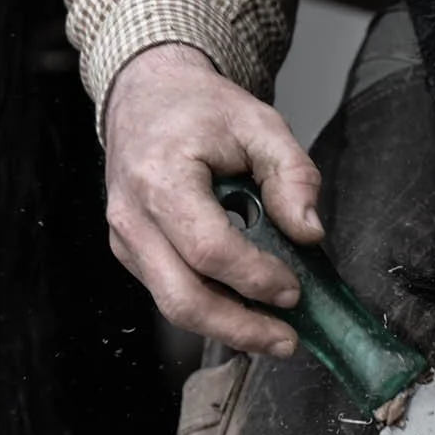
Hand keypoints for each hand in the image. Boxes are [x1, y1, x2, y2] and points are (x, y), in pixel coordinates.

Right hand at [104, 42, 323, 354]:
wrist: (146, 94)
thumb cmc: (200, 109)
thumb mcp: (261, 124)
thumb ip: (293, 175)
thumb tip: (309, 233)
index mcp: (161, 177)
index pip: (208, 248)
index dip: (255, 277)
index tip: (294, 288)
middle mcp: (133, 216)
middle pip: (182, 297)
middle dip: (239, 328)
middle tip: (287, 340)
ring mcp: (126, 239)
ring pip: (172, 304)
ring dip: (227, 327)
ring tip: (274, 335)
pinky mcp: (132, 252)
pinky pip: (169, 292)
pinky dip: (211, 308)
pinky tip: (248, 310)